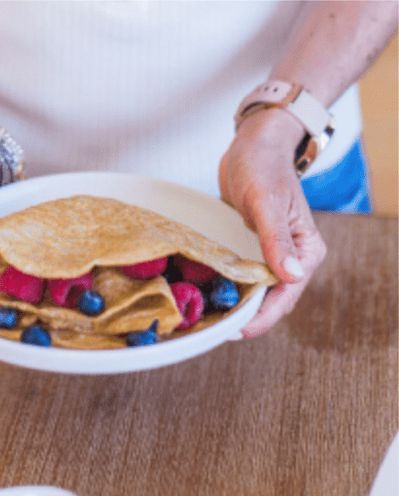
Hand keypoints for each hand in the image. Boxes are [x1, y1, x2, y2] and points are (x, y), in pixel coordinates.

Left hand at [219, 108, 326, 337]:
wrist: (254, 145)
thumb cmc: (263, 167)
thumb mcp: (266, 202)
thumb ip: (277, 240)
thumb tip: (292, 276)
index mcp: (307, 251)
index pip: (285, 296)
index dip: (261, 318)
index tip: (236, 330)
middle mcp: (293, 258)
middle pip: (271, 301)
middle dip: (246, 318)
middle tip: (214, 329)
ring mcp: (272, 255)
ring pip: (256, 292)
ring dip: (236, 306)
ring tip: (208, 319)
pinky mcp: (253, 249)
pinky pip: (242, 276)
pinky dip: (228, 288)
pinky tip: (207, 295)